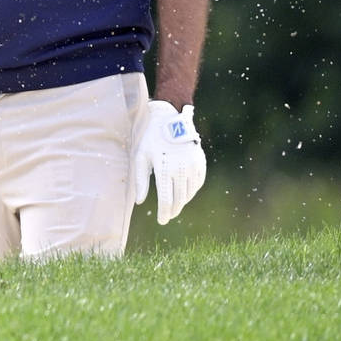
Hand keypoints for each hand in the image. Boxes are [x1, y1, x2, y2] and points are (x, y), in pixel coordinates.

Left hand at [131, 100, 204, 224]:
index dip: (164, 213)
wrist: (170, 119)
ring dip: (182, 202)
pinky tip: (184, 194)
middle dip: (173, 210)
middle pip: (179, 199)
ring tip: (174, 207)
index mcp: (164, 169)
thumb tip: (139, 202)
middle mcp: (181, 169)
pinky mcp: (200, 162)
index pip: (166, 199)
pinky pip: (197, 183)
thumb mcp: (140, 157)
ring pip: (189, 193)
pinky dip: (191, 191)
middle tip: (167, 217)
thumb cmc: (150, 138)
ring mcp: (193, 166)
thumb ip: (141, 181)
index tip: (161, 221)